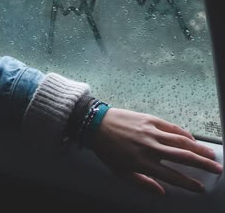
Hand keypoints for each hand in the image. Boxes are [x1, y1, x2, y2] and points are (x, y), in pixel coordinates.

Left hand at [93, 108, 222, 194]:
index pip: (172, 176)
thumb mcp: (120, 172)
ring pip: (181, 140)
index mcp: (142, 163)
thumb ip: (142, 183)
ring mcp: (152, 132)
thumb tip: (161, 192)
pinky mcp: (150, 119)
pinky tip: (192, 139)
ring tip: (211, 155)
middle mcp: (150, 148)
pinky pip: (172, 127)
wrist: (97, 124)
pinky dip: (184, 133)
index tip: (200, 187)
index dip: (188, 183)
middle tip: (217, 169)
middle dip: (202, 164)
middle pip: (182, 157)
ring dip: (198, 148)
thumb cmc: (107, 150)